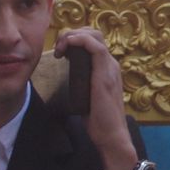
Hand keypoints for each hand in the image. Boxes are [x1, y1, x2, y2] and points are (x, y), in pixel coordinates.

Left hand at [53, 30, 135, 169]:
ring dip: (73, 35)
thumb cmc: (98, 120)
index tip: (60, 51)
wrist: (111, 135)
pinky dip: (80, 40)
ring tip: (60, 47)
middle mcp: (110, 64)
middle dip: (73, 33)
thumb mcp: (86, 95)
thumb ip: (82, 83)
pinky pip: (95, 47)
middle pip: (94, 33)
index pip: (93, 41)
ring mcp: (110, 67)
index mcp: (106, 68)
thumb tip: (68, 78)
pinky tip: (69, 44)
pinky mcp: (105, 74)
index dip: (75, 38)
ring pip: (94, 36)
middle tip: (58, 47)